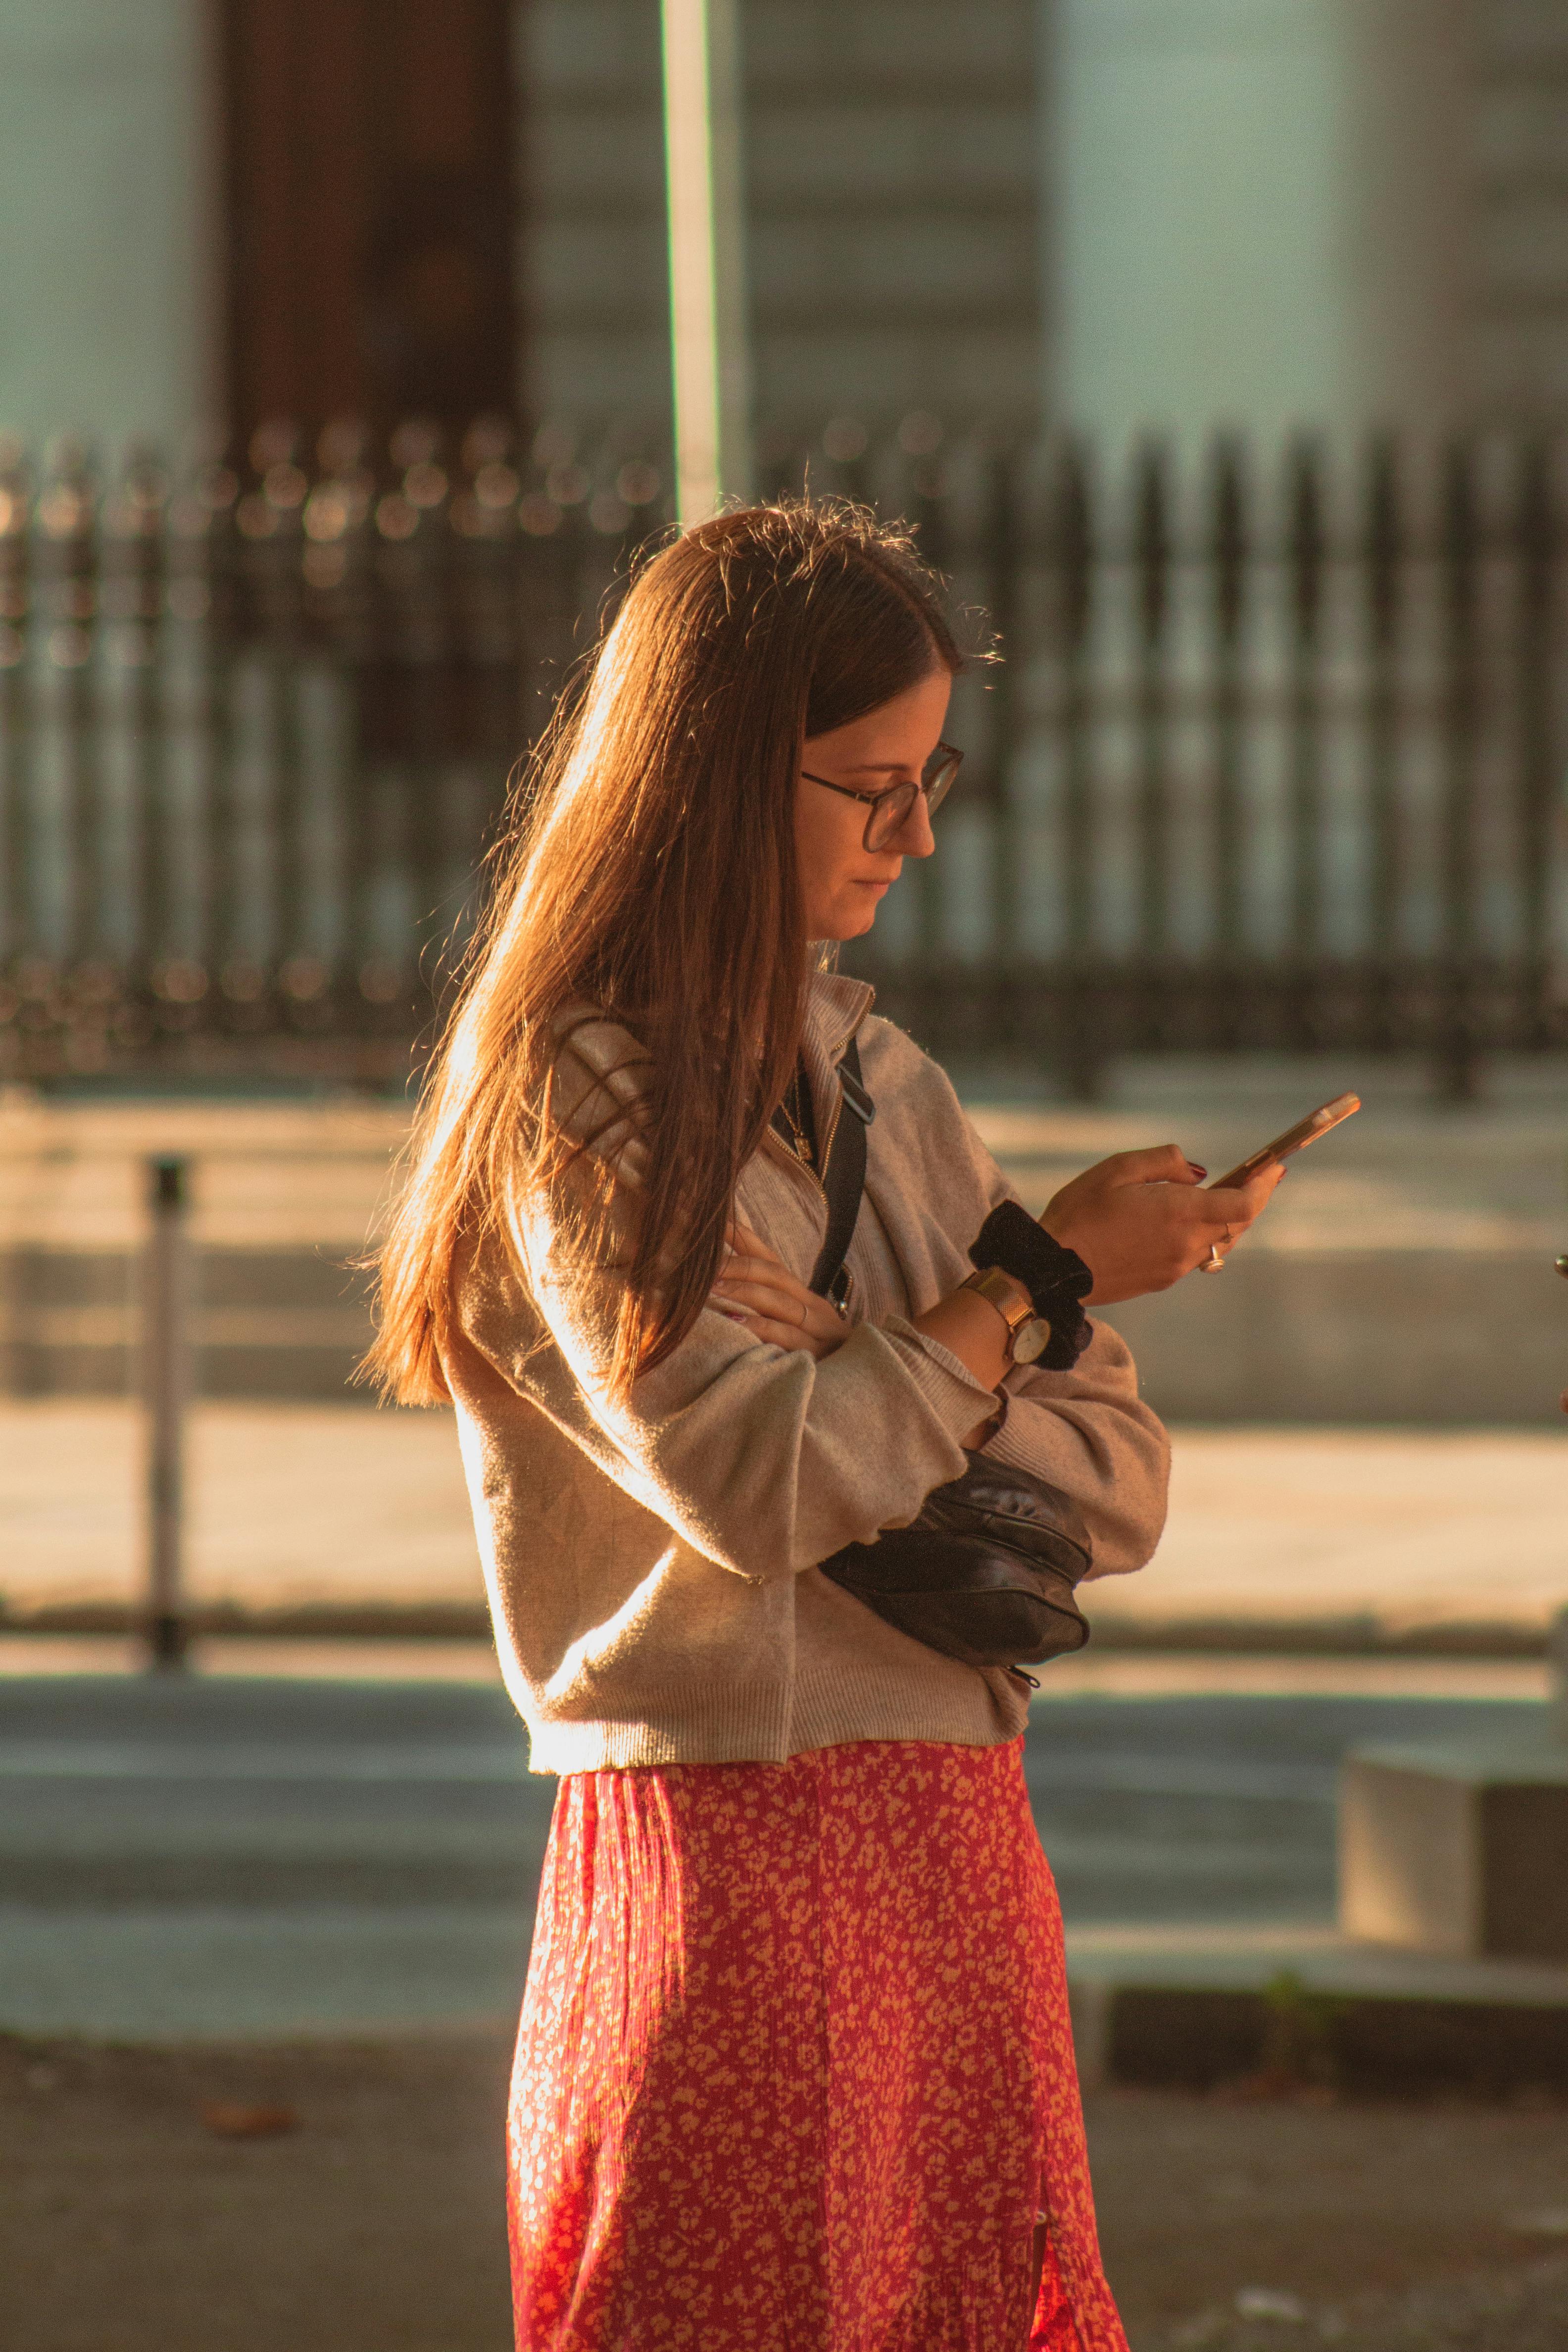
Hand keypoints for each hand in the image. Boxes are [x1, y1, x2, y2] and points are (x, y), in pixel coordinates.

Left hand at [709, 1222, 850, 1358]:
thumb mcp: (789, 1326)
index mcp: (801, 1295)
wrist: (861, 1385)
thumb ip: (762, 1307)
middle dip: (737, 1265)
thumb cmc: (814, 1356)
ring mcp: (816, 1329)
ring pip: (778, 1300)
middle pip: (772, 1274)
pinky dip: (758, 1327)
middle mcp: (811, 1306)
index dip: (742, 1237)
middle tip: (703, 1264)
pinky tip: (735, 1323)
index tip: (715, 1221)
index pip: (769, 1258)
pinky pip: (785, 1335)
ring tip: (710, 1288)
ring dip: (742, 1292)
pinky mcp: (816, 1354)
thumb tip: (718, 1290)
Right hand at [1041, 1145, 1283, 1302]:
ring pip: (1220, 1243)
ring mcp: (1176, 1267)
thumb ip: (1164, 1162)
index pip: (1243, 1204)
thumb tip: (1199, 1173)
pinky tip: (1188, 1222)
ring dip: (1229, 1220)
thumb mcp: (1117, 1169)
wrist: (1052, 1269)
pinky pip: (1195, 1255)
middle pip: (1238, 1224)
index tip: (1276, 1167)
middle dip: (1253, 1199)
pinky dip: (1203, 1235)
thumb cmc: (1080, 1213)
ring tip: (1227, 1197)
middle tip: (1260, 1176)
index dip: (1264, 1185)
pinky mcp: (1162, 1280)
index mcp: (1180, 1213)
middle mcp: (1186, 1244)